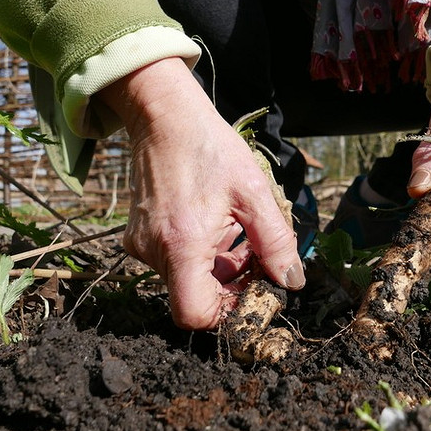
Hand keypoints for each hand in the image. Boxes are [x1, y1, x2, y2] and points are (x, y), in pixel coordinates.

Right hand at [96, 58, 304, 328]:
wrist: (164, 116)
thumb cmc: (210, 148)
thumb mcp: (254, 193)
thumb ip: (276, 242)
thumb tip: (292, 282)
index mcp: (182, 245)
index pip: (195, 314)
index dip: (228, 313)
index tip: (254, 291)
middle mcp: (154, 252)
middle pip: (195, 298)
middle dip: (232, 286)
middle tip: (258, 257)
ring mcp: (141, 245)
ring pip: (188, 280)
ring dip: (221, 268)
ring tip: (240, 233)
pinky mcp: (138, 237)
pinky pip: (174, 262)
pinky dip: (202, 254)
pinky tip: (219, 225)